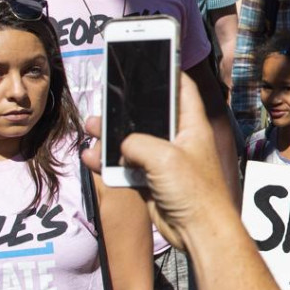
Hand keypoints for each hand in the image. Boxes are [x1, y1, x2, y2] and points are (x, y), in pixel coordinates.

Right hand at [82, 73, 233, 250]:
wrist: (198, 232)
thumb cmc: (195, 193)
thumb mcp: (164, 158)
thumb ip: (137, 143)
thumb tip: (122, 145)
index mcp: (191, 126)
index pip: (182, 88)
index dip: (168, 70)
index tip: (149, 56)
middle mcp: (178, 140)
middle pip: (149, 113)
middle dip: (125, 107)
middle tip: (105, 98)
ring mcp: (164, 161)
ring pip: (132, 140)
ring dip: (110, 135)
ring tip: (91, 127)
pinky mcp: (151, 180)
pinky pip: (125, 165)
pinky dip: (108, 161)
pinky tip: (92, 157)